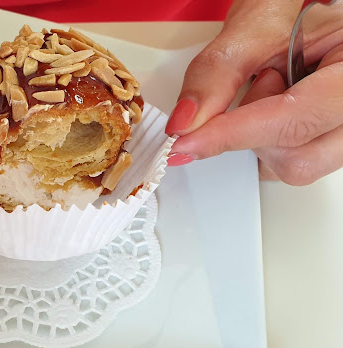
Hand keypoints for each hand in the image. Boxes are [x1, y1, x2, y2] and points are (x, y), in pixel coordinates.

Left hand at [165, 0, 342, 184]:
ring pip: (295, 166)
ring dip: (262, 134)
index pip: (295, 120)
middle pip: (299, 159)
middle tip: (259, 80)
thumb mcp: (255, 28)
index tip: (187, 140)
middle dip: (255, 129)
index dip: (234, 133)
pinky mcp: (329, 143)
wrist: (307, 11)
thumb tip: (186, 121)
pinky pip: (290, 162)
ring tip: (273, 86)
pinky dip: (268, 140)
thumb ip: (217, 73)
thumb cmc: (297, 12)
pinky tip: (276, 106)